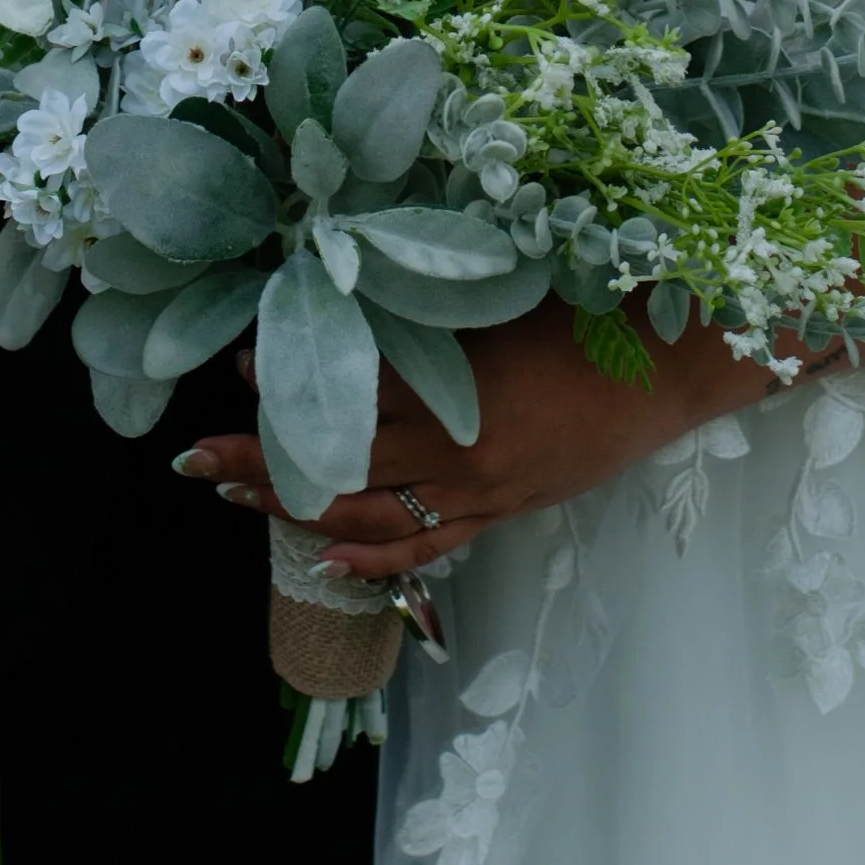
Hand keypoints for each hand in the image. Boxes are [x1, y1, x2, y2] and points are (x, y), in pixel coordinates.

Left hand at [181, 300, 772, 579]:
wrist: (670, 368)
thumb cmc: (590, 316)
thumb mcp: (500, 302)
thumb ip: (431, 315)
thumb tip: (358, 305)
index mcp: (451, 382)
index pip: (345, 393)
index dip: (285, 388)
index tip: (236, 371)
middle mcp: (452, 445)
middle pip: (336, 463)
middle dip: (258, 463)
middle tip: (195, 460)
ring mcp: (477, 488)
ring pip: (368, 515)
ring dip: (297, 508)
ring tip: (236, 499)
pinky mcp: (503, 511)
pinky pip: (426, 547)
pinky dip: (373, 560)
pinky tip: (327, 561)